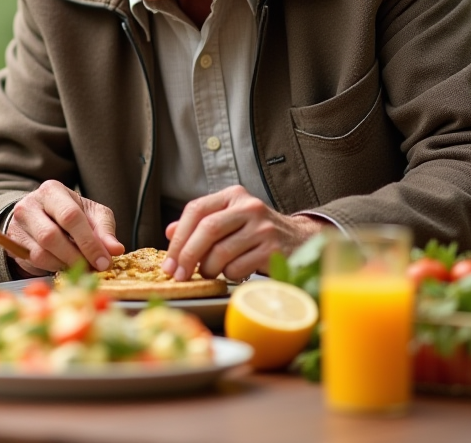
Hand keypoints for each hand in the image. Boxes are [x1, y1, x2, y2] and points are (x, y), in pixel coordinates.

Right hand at [7, 180, 123, 275]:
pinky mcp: (12, 243)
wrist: (37, 216)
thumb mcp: (90, 214)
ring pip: (42, 253)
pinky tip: (64, 263)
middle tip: (94, 269)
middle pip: (51, 237)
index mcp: (52, 190)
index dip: (89, 242)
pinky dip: (53, 267)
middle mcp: (30, 204)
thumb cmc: (69, 213)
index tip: (104, 261)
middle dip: (76, 257)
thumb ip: (104, 230)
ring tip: (80, 265)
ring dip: (65, 264)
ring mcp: (18, 224)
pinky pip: (34, 262)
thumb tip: (115, 249)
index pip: (71, 217)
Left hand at [161, 186, 326, 280]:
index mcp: (233, 196)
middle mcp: (249, 206)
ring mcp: (263, 227)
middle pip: (207, 230)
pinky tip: (234, 273)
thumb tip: (170, 232)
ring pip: (221, 252)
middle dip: (187, 256)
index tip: (169, 261)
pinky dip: (229, 275)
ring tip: (211, 273)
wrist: (301, 241)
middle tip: (178, 275)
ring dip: (209, 269)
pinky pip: (238, 267)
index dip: (179, 237)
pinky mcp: (273, 249)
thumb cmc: (256, 233)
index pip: (196, 210)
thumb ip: (201, 224)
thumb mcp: (229, 221)